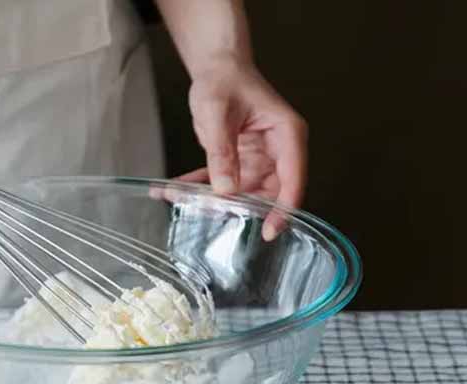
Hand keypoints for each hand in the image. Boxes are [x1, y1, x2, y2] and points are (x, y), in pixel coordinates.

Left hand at [179, 56, 306, 239]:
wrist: (215, 68)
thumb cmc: (225, 80)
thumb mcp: (218, 113)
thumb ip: (222, 152)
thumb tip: (226, 189)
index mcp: (287, 135)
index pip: (292, 179)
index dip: (283, 209)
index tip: (270, 231)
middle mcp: (278, 150)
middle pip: (269, 193)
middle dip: (240, 208)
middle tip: (210, 214)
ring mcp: (259, 158)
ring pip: (242, 193)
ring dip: (212, 200)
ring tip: (180, 198)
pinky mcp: (240, 162)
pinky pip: (222, 183)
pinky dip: (200, 188)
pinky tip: (174, 190)